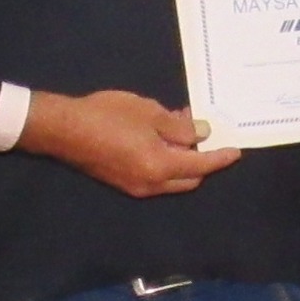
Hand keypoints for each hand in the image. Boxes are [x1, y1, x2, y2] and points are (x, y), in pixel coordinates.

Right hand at [21, 89, 238, 197]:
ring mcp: (136, 187)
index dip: (220, 157)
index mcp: (161, 166)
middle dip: (202, 161)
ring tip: (179, 129)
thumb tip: (201, 133)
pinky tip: (158, 140)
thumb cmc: (107, 116)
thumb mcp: (148, 113)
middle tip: (203, 133)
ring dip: (182, 161)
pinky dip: (165, 163)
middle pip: (190, 178)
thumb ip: (179, 126)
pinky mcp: (123, 183)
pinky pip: (155, 178)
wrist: (64, 130)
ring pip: (172, 180)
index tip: (235, 151)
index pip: (201, 165)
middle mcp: (152, 184)